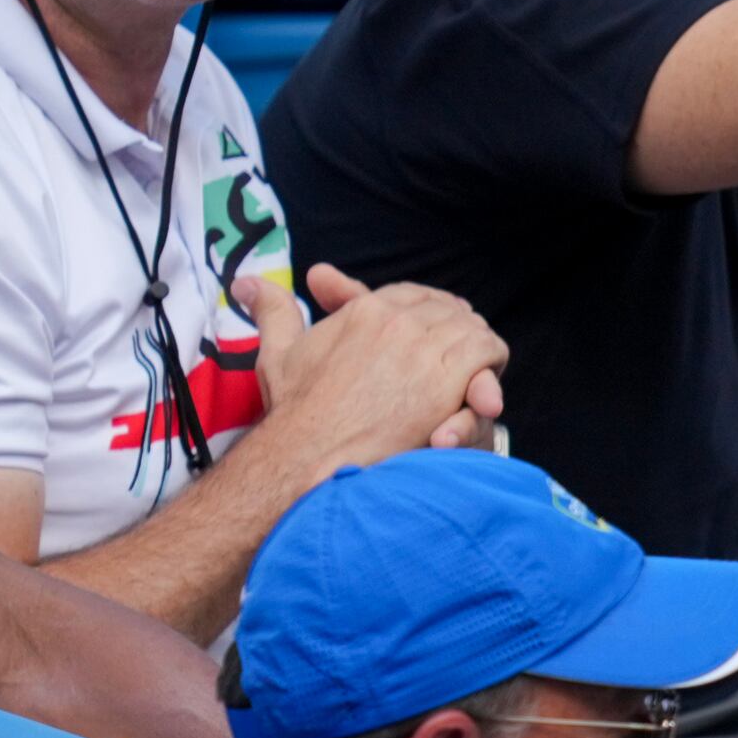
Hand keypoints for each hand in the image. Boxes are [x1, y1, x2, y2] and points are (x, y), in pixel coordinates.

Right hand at [239, 263, 506, 464]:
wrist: (310, 454)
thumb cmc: (296, 411)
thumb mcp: (279, 353)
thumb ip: (273, 312)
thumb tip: (247, 283)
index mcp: (364, 311)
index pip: (411, 295)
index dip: (428, 309)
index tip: (435, 326)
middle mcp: (397, 322)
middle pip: (447, 310)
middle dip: (457, 327)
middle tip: (465, 348)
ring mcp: (424, 349)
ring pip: (472, 329)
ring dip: (478, 345)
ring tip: (480, 365)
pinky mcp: (448, 380)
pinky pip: (487, 353)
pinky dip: (491, 363)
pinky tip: (485, 381)